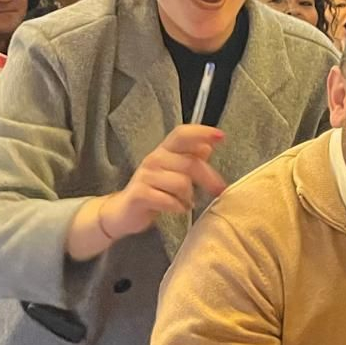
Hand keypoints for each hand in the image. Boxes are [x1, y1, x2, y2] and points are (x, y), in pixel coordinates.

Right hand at [98, 124, 226, 239]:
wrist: (124, 212)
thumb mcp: (174, 172)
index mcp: (164, 150)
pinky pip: (169, 200)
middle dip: (209, 178)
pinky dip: (178, 207)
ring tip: (186, 202)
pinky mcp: (140, 195)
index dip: (202, 133)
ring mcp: (145, 176)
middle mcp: (154, 159)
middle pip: (190, 163)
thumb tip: (208, 146)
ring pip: (182, 183)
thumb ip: (191, 159)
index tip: (221, 137)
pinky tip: (177, 209)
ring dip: (189, 196)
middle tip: (218, 190)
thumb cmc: (155, 190)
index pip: (182, 134)